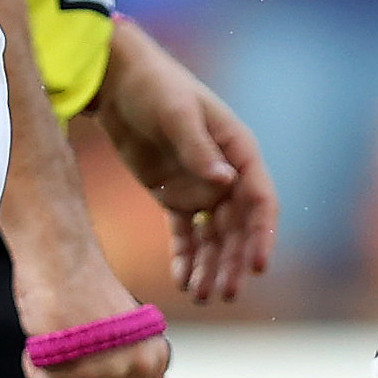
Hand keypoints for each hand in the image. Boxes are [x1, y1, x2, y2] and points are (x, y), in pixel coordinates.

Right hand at [7, 226, 168, 377]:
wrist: (61, 255)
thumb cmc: (83, 297)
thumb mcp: (122, 341)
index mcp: (156, 360)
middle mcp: (140, 366)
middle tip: (68, 367)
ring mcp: (109, 363)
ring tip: (57, 345)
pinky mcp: (74, 356)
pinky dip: (34, 365)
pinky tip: (42, 336)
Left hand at [93, 17, 280, 305]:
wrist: (116, 82)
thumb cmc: (153, 86)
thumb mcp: (174, 112)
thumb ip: (197, 147)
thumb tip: (225, 181)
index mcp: (238, 151)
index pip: (260, 200)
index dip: (262, 235)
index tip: (257, 266)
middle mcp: (226, 174)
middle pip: (237, 228)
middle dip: (232, 262)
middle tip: (223, 293)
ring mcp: (200, 187)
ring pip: (213, 237)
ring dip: (210, 267)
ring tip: (201, 296)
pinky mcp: (174, 196)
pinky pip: (186, 234)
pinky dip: (186, 258)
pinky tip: (182, 282)